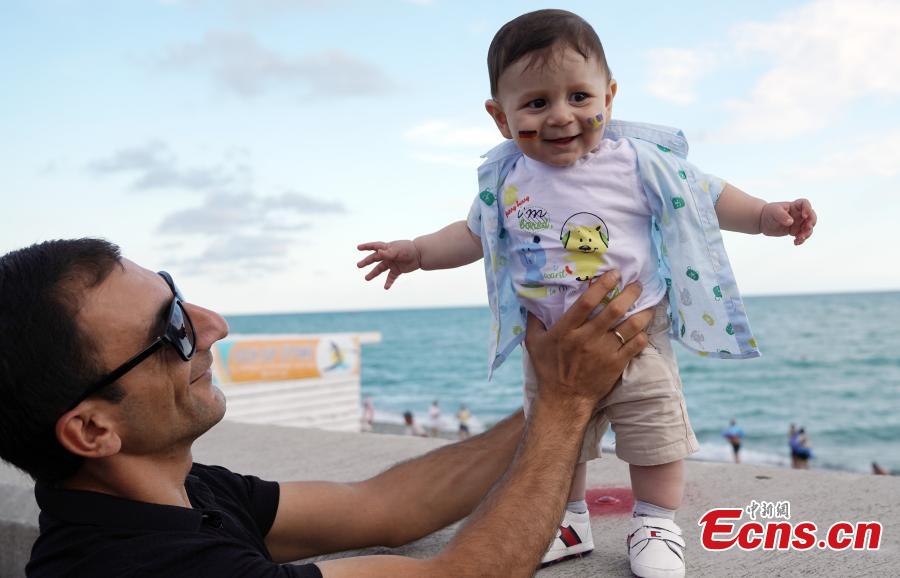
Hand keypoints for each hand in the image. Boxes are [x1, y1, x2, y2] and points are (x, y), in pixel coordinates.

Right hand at [357, 240, 421, 288]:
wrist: (420, 255)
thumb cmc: (408, 250)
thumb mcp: (398, 251)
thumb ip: (388, 253)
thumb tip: (378, 252)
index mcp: (387, 248)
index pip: (374, 247)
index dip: (366, 247)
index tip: (358, 248)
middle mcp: (388, 255)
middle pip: (375, 259)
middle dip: (366, 262)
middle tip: (359, 265)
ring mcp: (392, 263)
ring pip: (380, 269)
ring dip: (373, 273)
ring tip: (366, 278)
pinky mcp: (397, 270)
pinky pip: (391, 277)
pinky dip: (388, 282)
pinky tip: (386, 288)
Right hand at [525, 270, 650, 403]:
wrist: (564, 400)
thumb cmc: (548, 369)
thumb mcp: (533, 343)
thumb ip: (534, 320)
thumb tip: (532, 300)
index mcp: (566, 331)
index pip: (586, 303)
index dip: (602, 285)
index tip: (614, 274)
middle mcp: (586, 339)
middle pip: (613, 310)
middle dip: (629, 294)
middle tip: (638, 285)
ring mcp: (603, 352)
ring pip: (629, 327)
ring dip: (642, 313)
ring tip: (649, 305)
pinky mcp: (616, 365)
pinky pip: (635, 346)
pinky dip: (642, 335)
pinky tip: (644, 329)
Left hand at [759, 199, 816, 244]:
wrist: (763, 221)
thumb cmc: (769, 212)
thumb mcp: (774, 211)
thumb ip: (782, 215)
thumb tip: (791, 222)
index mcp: (795, 206)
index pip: (805, 203)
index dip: (808, 209)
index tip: (804, 216)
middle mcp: (799, 214)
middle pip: (811, 217)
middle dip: (811, 223)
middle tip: (806, 229)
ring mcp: (798, 223)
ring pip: (808, 228)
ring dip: (807, 234)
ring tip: (799, 238)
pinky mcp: (795, 231)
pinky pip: (802, 236)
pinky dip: (801, 240)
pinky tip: (796, 243)